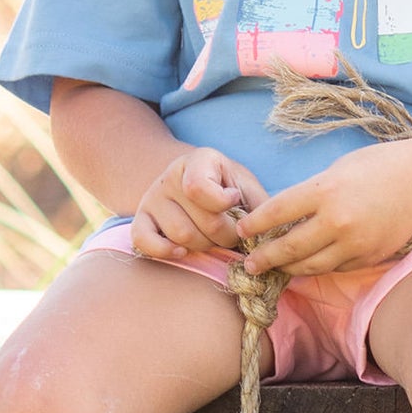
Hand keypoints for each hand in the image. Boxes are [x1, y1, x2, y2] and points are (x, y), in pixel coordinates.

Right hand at [130, 149, 267, 260]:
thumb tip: (271, 235)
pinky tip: (183, 252)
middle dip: (226, 236)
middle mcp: (170, 177)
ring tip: (214, 239)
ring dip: (205, 246)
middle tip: (234, 234)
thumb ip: (260, 206)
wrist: (192, 181)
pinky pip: (144, 241)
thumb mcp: (246, 186)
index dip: (221, 203)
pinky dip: (164, 252)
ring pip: (181, 236)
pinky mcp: (140, 219)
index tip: (234, 201)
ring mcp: (152, 198)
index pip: (199, 188)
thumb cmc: (227, 187)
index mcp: (199, 160)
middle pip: (201, 221)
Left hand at [235, 139, 411, 278]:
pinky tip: (308, 263)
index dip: (254, 225)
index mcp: (325, 191)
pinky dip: (318, 267)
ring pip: (310, 266)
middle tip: (250, 263)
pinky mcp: (369, 257)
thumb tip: (280, 218)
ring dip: (288, 267)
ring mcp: (355, 243)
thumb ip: (309, 195)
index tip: (242, 230)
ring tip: (275, 267)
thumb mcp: (336, 170)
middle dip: (264, 257)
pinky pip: (335, 268)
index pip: (276, 213)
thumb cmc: (378, 166)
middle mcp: (338, 221)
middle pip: (289, 248)